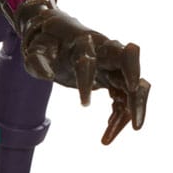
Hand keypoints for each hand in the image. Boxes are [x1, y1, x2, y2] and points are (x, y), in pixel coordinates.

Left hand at [21, 9, 149, 144]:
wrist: (61, 34)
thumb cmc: (49, 42)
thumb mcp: (37, 49)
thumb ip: (38, 59)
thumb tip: (47, 75)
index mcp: (83, 41)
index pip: (89, 58)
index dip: (86, 80)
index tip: (83, 105)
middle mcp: (105, 50)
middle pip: (129, 59)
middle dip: (134, 82)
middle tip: (134, 113)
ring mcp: (114, 65)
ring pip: (135, 85)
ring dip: (131, 111)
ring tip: (107, 138)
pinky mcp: (115, 78)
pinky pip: (126, 99)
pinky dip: (121, 117)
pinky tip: (106, 135)